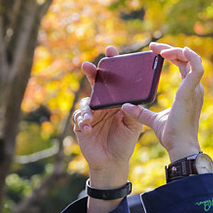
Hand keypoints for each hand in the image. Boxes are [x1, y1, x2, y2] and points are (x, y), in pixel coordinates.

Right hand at [72, 46, 144, 186]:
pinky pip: (78, 119)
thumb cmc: (125, 141)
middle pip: (95, 84)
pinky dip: (82, 121)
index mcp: (115, 100)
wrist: (114, 162)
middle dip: (91, 73)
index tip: (111, 50)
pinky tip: (86, 127)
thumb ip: (134, 112)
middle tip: (88, 65)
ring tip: (90, 116)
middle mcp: (102, 104)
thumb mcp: (134, 125)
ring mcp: (90, 114)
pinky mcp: (81, 125)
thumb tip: (132, 99)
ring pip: (85, 102)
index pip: (113, 80)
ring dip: (86, 107)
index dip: (111, 64)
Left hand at [121, 43, 205, 161]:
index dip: (171, 55)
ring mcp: (195, 89)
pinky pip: (196, 68)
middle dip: (171, 49)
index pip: (182, 66)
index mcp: (187, 91)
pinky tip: (178, 50)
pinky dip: (190, 56)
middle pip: (186, 59)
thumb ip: (141, 112)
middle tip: (153, 46)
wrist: (178, 146)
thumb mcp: (152, 119)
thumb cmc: (170, 135)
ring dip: (177, 50)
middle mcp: (194, 88)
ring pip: (192, 60)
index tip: (155, 51)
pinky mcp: (191, 91)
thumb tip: (126, 106)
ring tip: (160, 50)